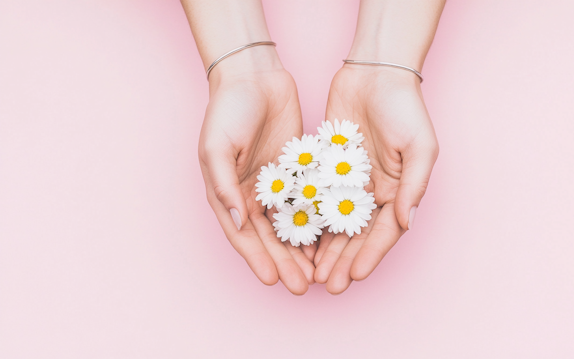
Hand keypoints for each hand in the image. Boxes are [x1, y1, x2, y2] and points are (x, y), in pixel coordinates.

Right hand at [199, 57, 315, 294]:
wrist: (254, 77)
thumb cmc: (227, 110)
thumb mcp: (217, 147)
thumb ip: (224, 187)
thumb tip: (236, 223)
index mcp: (227, 193)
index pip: (243, 235)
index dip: (257, 259)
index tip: (272, 282)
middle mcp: (250, 195)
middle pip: (270, 237)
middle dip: (285, 263)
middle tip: (303, 287)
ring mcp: (275, 185)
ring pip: (291, 225)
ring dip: (302, 249)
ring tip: (318, 273)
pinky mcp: (296, 172)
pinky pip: (308, 202)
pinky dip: (316, 222)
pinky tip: (329, 240)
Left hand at [314, 65, 438, 293]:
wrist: (376, 73)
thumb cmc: (405, 108)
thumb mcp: (420, 147)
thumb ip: (413, 186)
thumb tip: (406, 222)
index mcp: (397, 191)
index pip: (383, 232)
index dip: (370, 256)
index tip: (355, 276)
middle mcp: (373, 192)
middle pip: (356, 235)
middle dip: (343, 260)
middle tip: (327, 284)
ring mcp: (348, 181)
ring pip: (334, 222)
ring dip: (325, 248)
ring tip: (312, 272)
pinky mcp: (326, 167)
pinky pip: (316, 198)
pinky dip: (309, 219)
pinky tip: (298, 238)